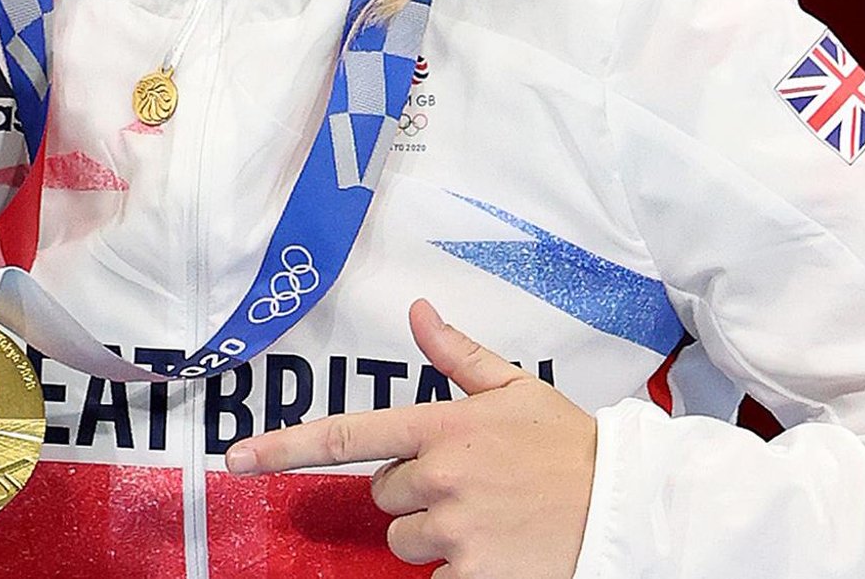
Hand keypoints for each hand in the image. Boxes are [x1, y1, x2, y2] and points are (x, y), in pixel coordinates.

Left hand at [226, 300, 596, 578]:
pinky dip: (460, 570)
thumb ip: (458, 355)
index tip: (237, 459)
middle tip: (471, 485)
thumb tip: (417, 312)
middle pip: (383, 495)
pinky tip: (499, 548)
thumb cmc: (569, 446)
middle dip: (414, 493)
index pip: (348, 435)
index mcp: (444, 427)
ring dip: (434, 534)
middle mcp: (440, 478)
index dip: (286, 448)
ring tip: (489, 517)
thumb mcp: (516, 389)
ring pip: (404, 540)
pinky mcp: (473, 576)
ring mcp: (455, 531)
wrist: (627, 506)